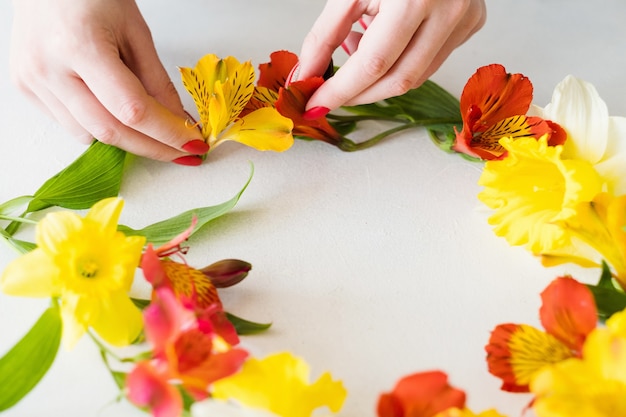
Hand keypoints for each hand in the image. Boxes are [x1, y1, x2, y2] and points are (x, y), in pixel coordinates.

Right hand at [10, 0, 203, 162]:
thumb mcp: (136, 31)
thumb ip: (157, 81)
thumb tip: (178, 122)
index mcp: (79, 46)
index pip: (133, 111)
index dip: (168, 134)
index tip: (193, 144)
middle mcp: (48, 68)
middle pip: (110, 131)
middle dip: (153, 147)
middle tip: (182, 151)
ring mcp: (32, 80)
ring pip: (90, 135)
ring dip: (126, 137)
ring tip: (146, 120)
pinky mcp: (24, 88)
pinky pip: (71, 125)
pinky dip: (100, 125)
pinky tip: (111, 107)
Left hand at [297, 0, 485, 111]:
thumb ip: (325, 34)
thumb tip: (308, 75)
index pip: (374, 64)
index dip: (341, 91)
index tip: (316, 105)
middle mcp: (448, 11)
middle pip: (398, 80)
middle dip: (359, 94)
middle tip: (330, 94)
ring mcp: (466, 19)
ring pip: (416, 76)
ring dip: (379, 79)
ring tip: (357, 49)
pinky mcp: (472, 23)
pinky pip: (431, 61)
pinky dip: (401, 62)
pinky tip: (385, 40)